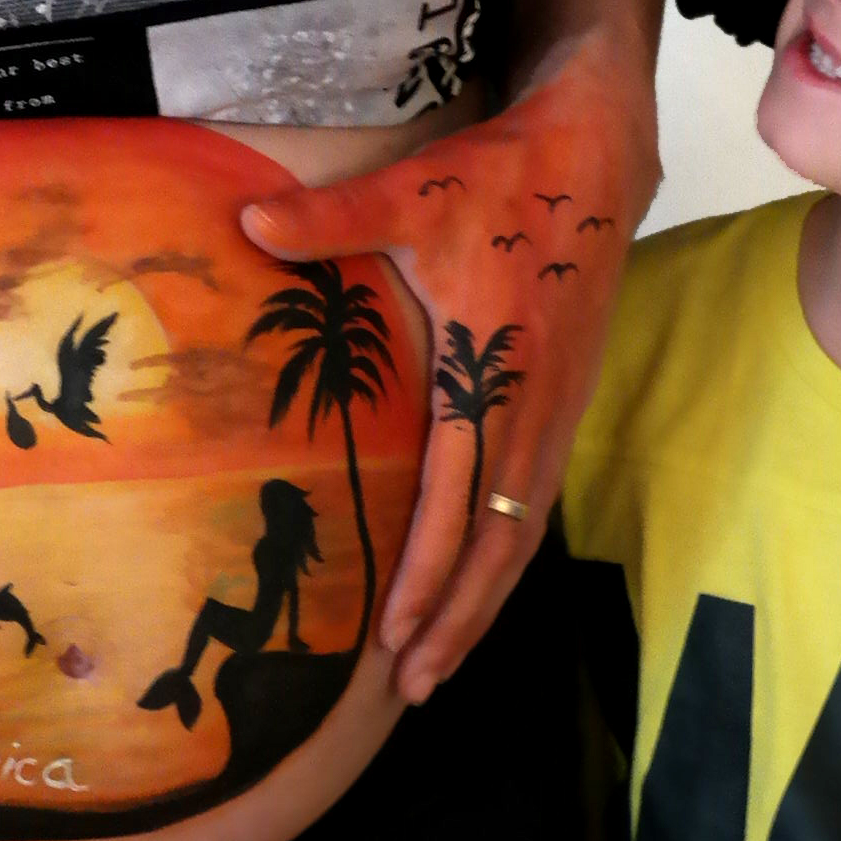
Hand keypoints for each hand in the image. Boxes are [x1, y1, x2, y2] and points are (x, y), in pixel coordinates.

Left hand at [241, 36, 659, 704]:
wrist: (595, 155)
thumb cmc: (500, 178)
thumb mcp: (411, 189)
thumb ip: (328, 217)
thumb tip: (246, 220)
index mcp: (493, 369)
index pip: (462, 499)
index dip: (428, 574)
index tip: (392, 634)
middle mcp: (536, 404)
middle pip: (502, 542)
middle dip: (459, 619)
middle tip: (413, 685)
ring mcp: (560, 408)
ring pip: (526, 530)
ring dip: (485, 601)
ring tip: (440, 661)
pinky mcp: (567, 401)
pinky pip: (538, 500)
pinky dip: (507, 555)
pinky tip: (479, 583)